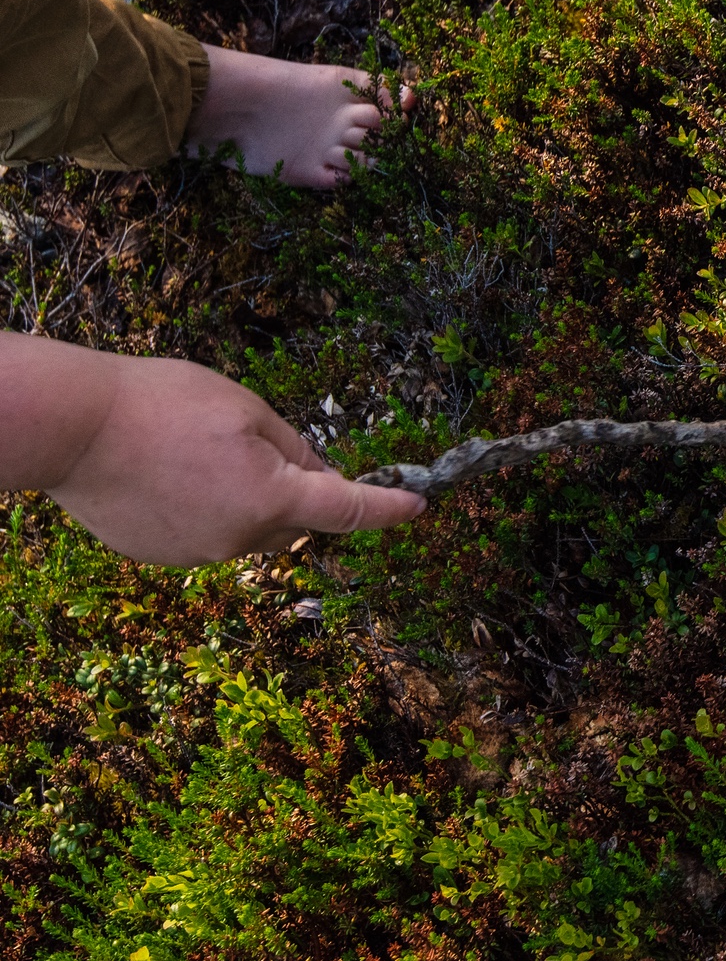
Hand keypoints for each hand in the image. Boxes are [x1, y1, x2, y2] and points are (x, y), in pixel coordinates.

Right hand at [0, 335, 424, 564]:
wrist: (71, 430)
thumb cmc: (162, 405)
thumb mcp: (247, 410)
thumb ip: (293, 448)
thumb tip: (319, 476)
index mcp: (272, 498)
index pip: (350, 510)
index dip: (389, 507)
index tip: (418, 505)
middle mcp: (239, 538)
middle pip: (297, 521)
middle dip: (301, 491)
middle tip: (267, 444)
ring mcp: (198, 553)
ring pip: (250, 528)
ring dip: (250, 499)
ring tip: (202, 449)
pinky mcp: (161, 554)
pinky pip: (208, 532)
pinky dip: (208, 507)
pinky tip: (175, 473)